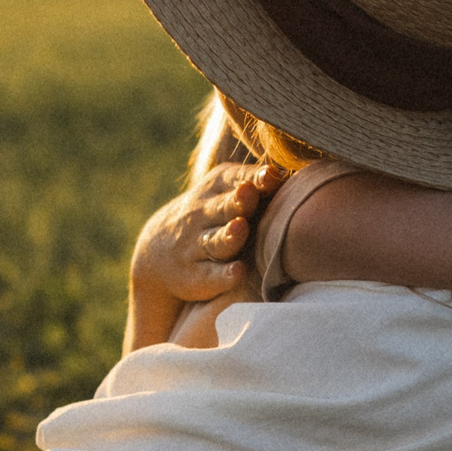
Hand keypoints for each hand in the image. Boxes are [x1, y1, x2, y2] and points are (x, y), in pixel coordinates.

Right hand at [132, 163, 284, 303]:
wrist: (158, 249)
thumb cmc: (211, 213)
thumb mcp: (223, 189)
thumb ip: (256, 182)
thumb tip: (293, 173)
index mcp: (215, 188)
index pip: (234, 179)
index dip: (253, 178)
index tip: (270, 177)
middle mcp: (202, 215)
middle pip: (223, 208)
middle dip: (237, 201)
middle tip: (249, 194)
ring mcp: (195, 246)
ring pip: (215, 241)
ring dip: (229, 236)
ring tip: (240, 229)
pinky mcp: (194, 276)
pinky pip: (209, 276)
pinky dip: (223, 276)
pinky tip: (237, 273)